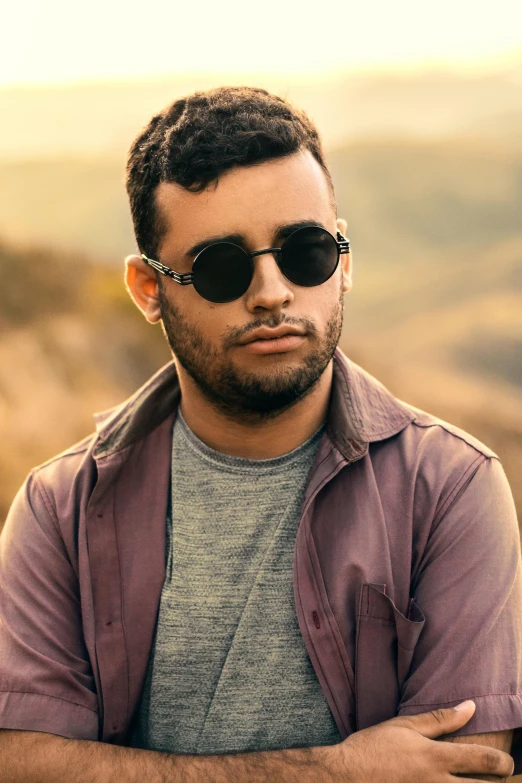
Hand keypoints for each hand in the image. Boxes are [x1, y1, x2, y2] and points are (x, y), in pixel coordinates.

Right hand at [323, 700, 514, 782]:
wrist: (345, 778)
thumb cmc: (373, 748)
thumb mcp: (405, 726)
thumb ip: (440, 719)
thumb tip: (470, 707)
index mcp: (435, 758)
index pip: (483, 761)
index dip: (502, 762)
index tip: (507, 762)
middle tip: (497, 777)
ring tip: (474, 782)